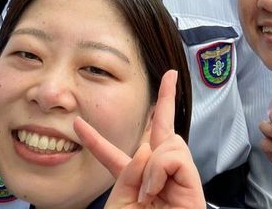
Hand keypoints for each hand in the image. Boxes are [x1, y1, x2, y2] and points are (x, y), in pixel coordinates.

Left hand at [75, 70, 204, 208]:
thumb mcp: (120, 203)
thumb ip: (127, 173)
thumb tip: (148, 149)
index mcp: (133, 184)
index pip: (112, 156)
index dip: (94, 139)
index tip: (78, 123)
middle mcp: (159, 177)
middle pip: (161, 130)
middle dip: (166, 99)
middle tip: (170, 75)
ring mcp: (179, 179)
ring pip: (168, 143)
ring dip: (153, 164)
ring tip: (148, 193)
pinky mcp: (193, 184)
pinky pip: (175, 156)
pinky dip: (160, 170)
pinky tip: (157, 190)